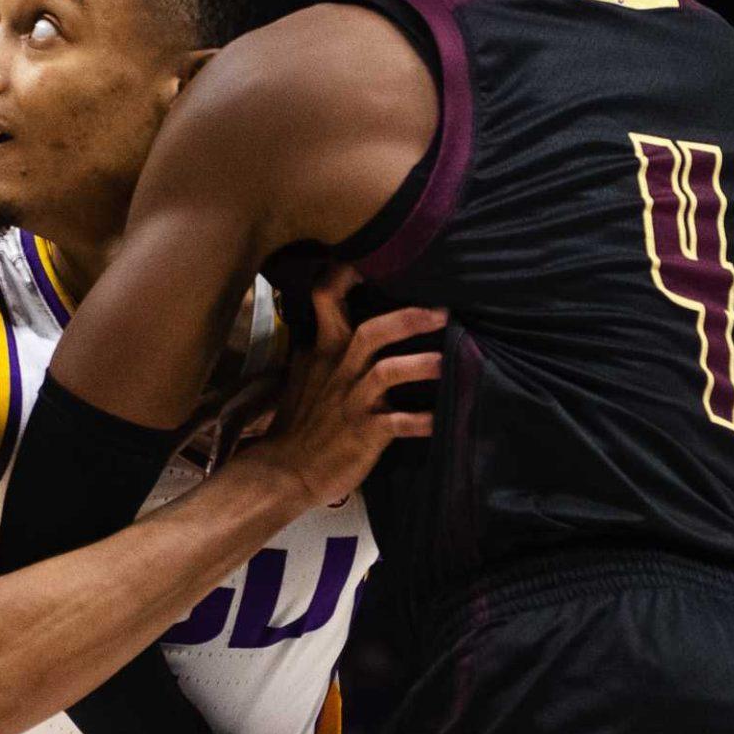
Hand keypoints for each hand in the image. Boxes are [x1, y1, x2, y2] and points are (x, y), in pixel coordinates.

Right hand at [252, 264, 445, 509]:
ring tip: (447, 361)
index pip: (325, 297)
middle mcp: (339, 370)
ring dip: (420, 365)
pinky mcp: (365, 432)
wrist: (285, 471)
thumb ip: (323, 347)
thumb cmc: (299, 422)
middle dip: (409, 318)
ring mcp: (353, 401)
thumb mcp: (304, 375)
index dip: (347, 273)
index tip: (376, 262)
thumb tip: (337, 321)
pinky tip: (441, 419)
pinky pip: (398, 423)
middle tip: (443, 313)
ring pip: (387, 372)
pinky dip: (422, 420)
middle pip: (372, 331)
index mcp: (323, 351)